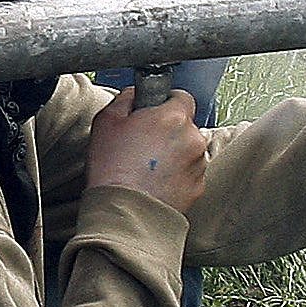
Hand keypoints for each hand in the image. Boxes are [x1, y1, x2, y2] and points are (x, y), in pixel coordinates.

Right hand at [84, 84, 208, 214]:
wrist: (124, 212)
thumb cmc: (112, 168)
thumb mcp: (107, 121)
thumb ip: (126, 98)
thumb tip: (135, 93)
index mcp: (173, 117)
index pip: (181, 96)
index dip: (165, 103)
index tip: (154, 113)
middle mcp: (192, 138)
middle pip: (185, 125)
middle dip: (169, 131)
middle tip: (144, 144)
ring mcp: (198, 164)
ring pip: (189, 150)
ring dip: (175, 154)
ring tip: (148, 168)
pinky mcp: (198, 187)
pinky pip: (190, 173)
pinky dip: (178, 175)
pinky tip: (156, 182)